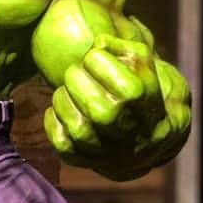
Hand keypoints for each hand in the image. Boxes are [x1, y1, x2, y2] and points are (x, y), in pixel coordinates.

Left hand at [44, 27, 190, 180]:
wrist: (148, 141)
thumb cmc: (142, 94)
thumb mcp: (145, 65)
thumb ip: (123, 46)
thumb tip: (98, 42)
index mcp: (133, 94)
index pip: (95, 60)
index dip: (94, 57)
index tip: (98, 62)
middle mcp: (116, 122)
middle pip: (76, 83)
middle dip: (75, 74)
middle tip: (79, 76)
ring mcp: (97, 144)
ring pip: (63, 109)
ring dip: (62, 96)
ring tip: (72, 93)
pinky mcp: (79, 159)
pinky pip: (55, 135)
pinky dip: (54, 119)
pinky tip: (64, 111)